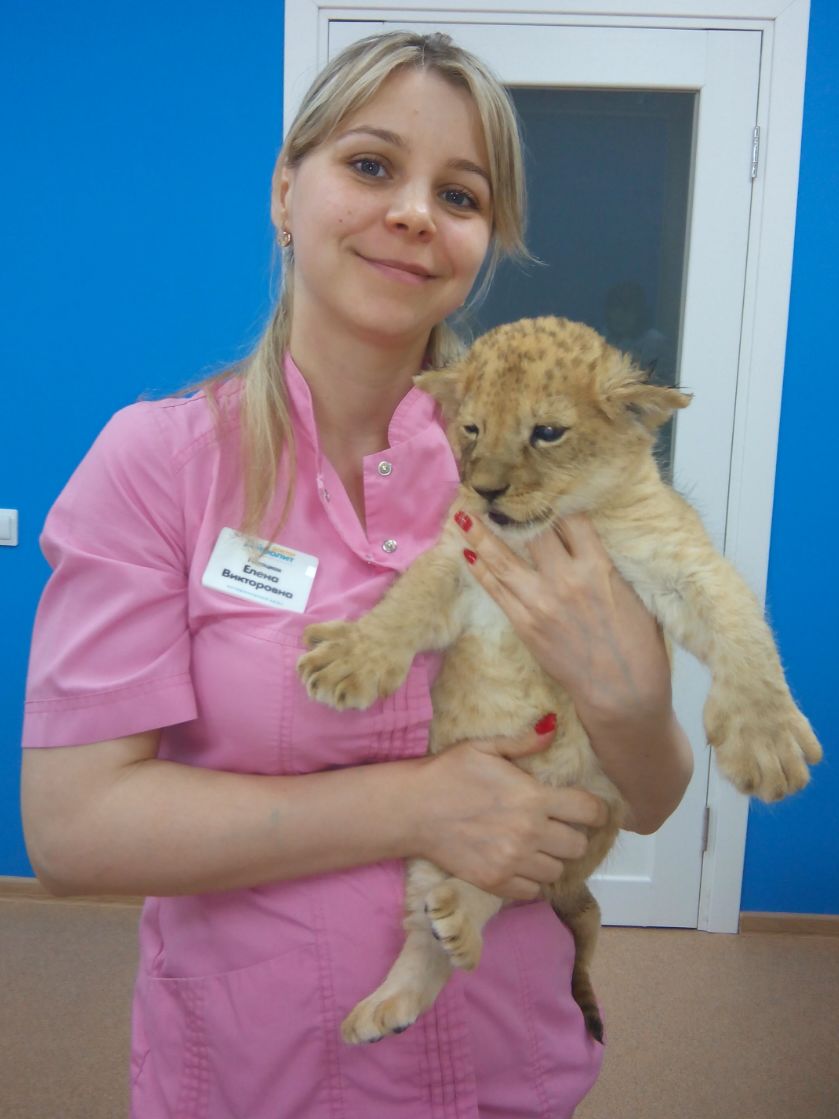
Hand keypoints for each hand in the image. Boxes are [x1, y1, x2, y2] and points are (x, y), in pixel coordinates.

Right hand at [414, 727, 607, 900]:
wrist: (412, 810)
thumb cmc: (447, 773)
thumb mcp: (484, 747)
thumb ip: (524, 742)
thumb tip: (553, 726)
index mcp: (533, 798)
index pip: (589, 812)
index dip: (596, 811)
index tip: (590, 811)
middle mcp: (529, 833)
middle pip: (578, 845)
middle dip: (571, 834)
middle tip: (555, 826)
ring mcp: (513, 862)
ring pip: (558, 871)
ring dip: (550, 858)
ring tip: (534, 845)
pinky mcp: (496, 882)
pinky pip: (533, 891)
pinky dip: (530, 880)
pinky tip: (517, 862)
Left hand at [457, 511, 671, 723]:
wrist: (623, 692)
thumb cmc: (639, 646)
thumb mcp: (634, 594)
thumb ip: (606, 566)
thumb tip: (586, 544)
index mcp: (599, 567)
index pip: (571, 520)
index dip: (555, 505)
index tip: (543, 496)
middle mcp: (566, 579)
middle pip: (533, 532)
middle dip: (515, 512)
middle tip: (498, 497)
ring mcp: (541, 602)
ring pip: (503, 559)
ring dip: (481, 535)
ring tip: (463, 516)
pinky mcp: (526, 625)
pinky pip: (496, 590)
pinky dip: (480, 570)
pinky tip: (467, 554)